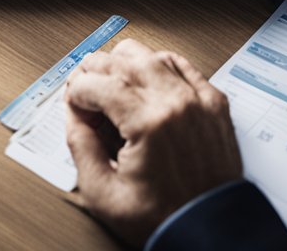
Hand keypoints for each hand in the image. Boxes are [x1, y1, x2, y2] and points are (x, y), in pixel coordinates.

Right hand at [64, 39, 241, 247]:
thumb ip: (80, 147)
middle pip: (121, 60)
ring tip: (113, 84)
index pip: (97, 83)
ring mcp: (197, 99)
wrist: (212, 231)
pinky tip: (146, 78)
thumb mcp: (104, 194)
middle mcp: (175, 102)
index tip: (74, 106)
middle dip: (94, 71)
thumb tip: (73, 115)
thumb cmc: (166, 218)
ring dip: (124, 63)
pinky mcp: (213, 103)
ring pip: (151, 55)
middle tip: (85, 92)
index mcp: (148, 122)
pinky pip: (181, 64)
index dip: (76, 92)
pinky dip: (158, 64)